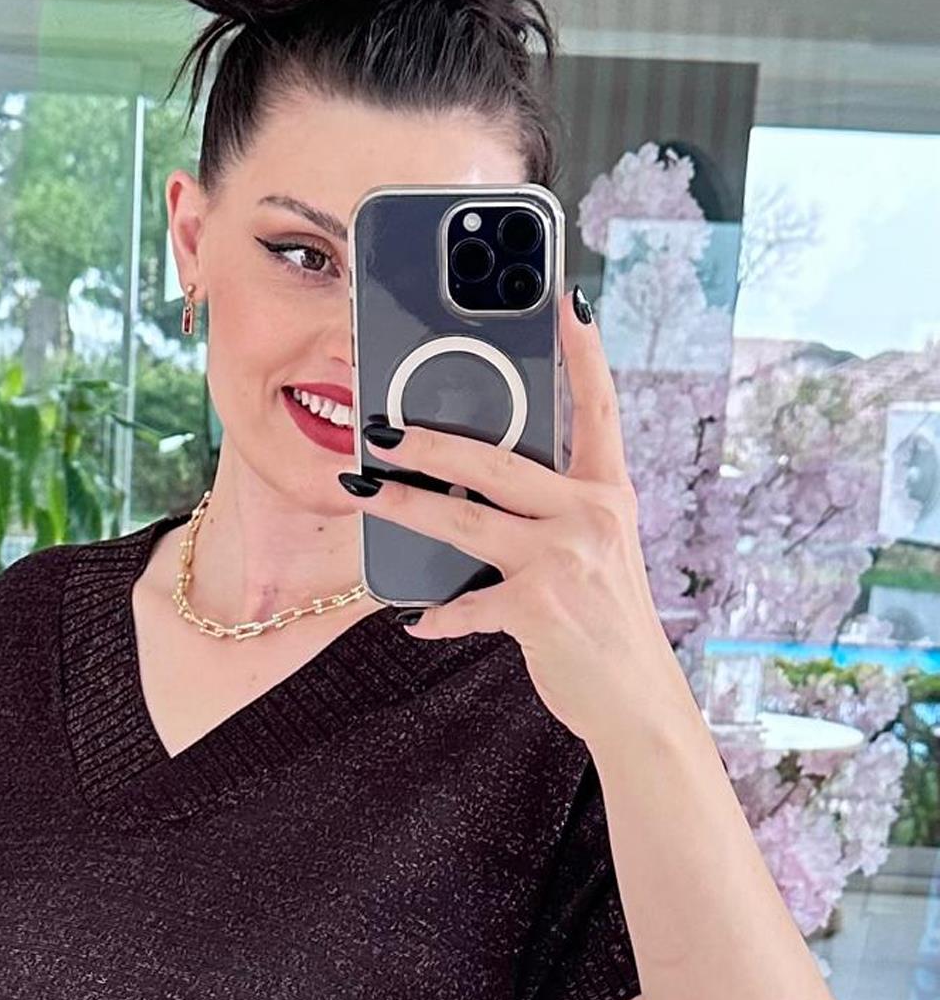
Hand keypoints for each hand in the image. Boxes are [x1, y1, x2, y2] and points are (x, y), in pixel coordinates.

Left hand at [341, 289, 689, 748]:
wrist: (637, 701)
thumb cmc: (606, 624)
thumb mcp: (597, 554)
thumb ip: (551, 516)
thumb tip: (473, 491)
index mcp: (609, 494)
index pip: (598, 409)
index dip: (584, 353)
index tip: (566, 298)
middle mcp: (592, 517)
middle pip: (496, 462)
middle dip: (429, 442)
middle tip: (381, 426)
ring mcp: (566, 562)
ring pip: (465, 522)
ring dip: (405, 506)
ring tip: (363, 489)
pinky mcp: (540, 609)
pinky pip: (468, 604)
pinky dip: (436, 613)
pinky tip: (412, 616)